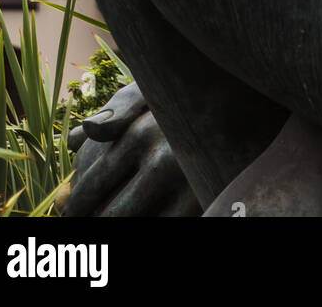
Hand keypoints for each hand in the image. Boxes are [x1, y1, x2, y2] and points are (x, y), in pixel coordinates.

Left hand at [60, 83, 199, 216]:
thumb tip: (75, 136)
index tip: (69, 213)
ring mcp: (190, 186)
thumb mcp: (151, 91)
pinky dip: (155, 227)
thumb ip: (113, 112)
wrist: (251, 97)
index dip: (75, 205)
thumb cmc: (191, 91)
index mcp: (139, 133)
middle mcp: (164, 161)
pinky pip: (170, 227)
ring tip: (115, 224)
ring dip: (125, 230)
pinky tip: (150, 221)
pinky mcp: (209, 198)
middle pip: (113, 217)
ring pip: (141, 228)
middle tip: (89, 226)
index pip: (91, 185)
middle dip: (94, 226)